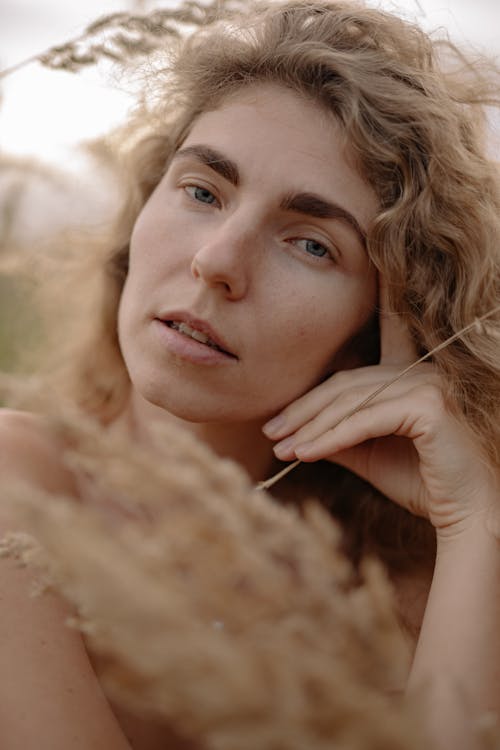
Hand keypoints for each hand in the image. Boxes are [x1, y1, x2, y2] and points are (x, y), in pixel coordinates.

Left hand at [263, 280, 498, 532]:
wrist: (469, 517)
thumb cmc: (424, 486)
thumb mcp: (371, 458)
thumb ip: (340, 439)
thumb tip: (298, 435)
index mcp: (409, 378)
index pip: (349, 381)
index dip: (310, 399)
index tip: (276, 423)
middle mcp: (421, 373)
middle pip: (345, 387)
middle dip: (303, 412)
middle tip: (271, 434)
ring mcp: (427, 384)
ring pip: (352, 402)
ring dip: (311, 427)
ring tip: (281, 448)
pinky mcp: (428, 406)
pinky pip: (366, 421)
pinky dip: (331, 437)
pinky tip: (305, 453)